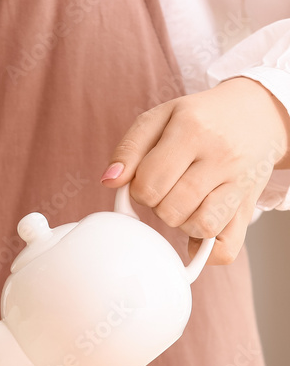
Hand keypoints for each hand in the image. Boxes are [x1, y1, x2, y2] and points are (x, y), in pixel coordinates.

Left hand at [102, 77, 289, 263]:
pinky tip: (198, 233)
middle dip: (158, 205)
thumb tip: (109, 182)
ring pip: (200, 228)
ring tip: (184, 203)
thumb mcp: (160, 118)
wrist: (257, 114)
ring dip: (182, 223)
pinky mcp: (251, 206)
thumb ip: (129, 149)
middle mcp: (222, 158)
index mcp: (192, 131)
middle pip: (171, 210)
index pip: (149, 183)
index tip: (146, 179)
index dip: (137, 188)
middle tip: (167, 188)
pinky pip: (227, 248)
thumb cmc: (200, 118)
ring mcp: (240, 184)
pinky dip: (207, 251)